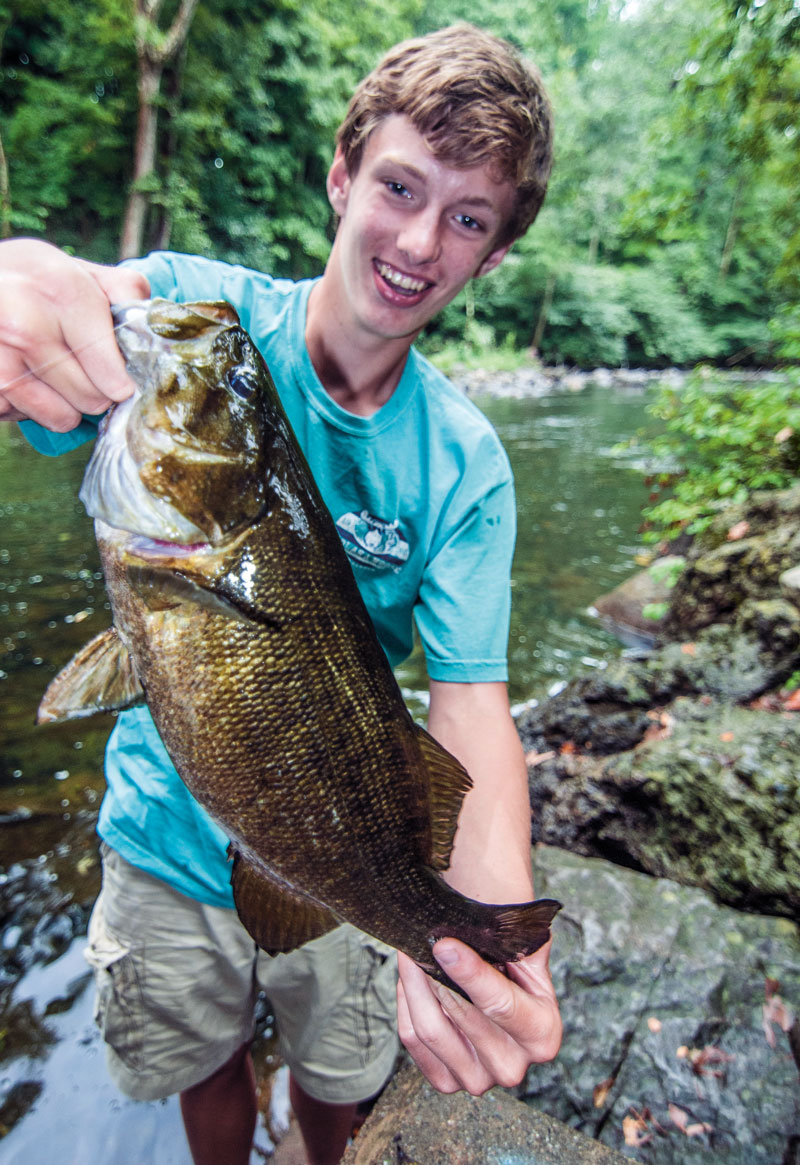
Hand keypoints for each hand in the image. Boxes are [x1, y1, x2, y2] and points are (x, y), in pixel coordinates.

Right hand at [0, 239, 148, 429]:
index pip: (113, 374)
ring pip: (63, 418)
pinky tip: (23, 375)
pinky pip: (27, 419)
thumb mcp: (75, 269)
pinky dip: (30, 406)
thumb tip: (153, 322)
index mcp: (63, 294)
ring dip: (65, 404)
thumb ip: (122, 290)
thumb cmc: (27, 277)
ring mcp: (2, 362)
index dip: (122, 382)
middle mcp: (28, 329)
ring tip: (51, 370)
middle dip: (96, 391)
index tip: (119, 377)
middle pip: (94, 400)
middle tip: (82, 368)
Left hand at [396, 937, 561, 1094]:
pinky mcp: (446, 1081)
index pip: (501, 1004)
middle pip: (460, 1015)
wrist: (499, 993)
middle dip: (436, 973)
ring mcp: (478, 1079)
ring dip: (415, 985)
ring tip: (412, 954)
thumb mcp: (527, 951)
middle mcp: (512, 1066)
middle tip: (421, 941)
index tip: (444, 945)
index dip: (470, 973)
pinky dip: (407, 1003)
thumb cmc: (513, 968)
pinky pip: (412, 1038)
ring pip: (429, 1030)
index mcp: (542, 1035)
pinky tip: (411, 979)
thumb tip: (490, 924)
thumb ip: (519, 939)